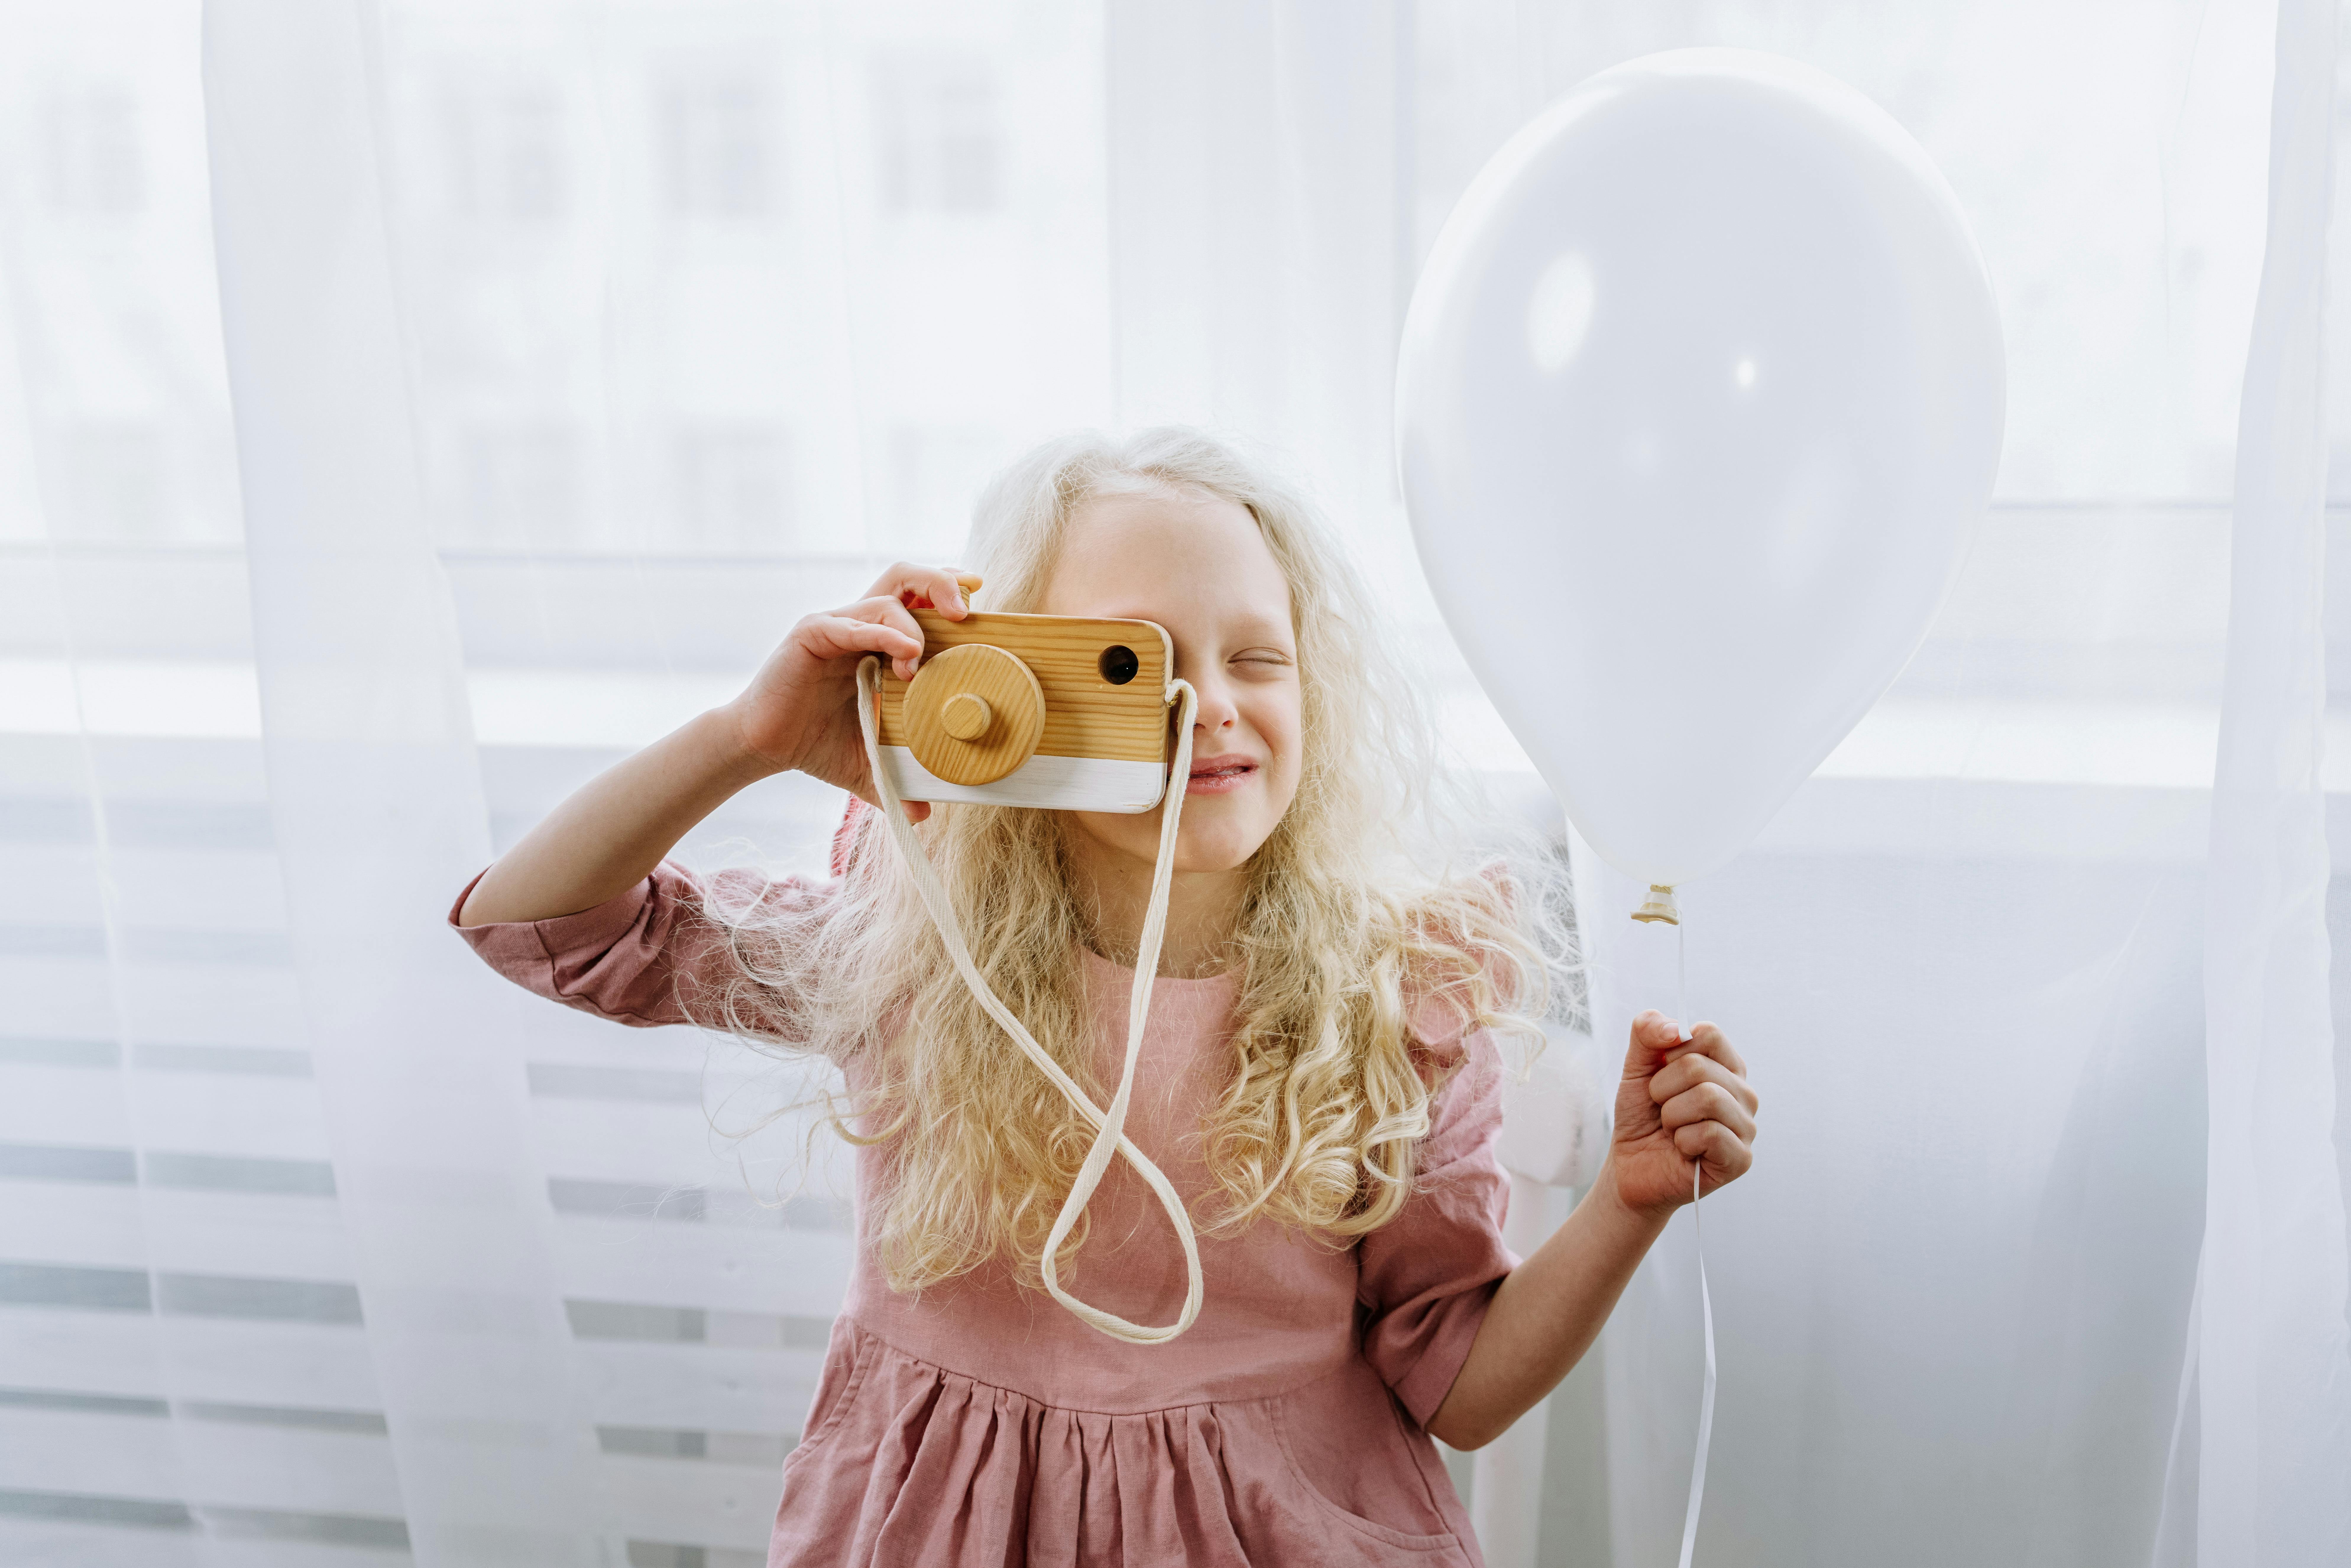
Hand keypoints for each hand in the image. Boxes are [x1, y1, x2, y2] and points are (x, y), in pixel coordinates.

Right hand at [719, 562, 978, 822]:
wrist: (764, 747)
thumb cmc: (815, 744)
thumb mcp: (868, 764)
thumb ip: (898, 782)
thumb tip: (925, 816)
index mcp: (879, 642)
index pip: (920, 599)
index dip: (949, 592)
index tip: (979, 601)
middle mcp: (860, 624)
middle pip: (907, 577)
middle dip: (942, 583)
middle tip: (966, 612)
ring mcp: (836, 625)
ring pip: (886, 597)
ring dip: (913, 626)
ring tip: (920, 663)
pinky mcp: (812, 633)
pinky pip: (854, 622)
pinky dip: (885, 632)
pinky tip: (906, 653)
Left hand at [1602, 1010, 1756, 1218]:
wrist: (1630, 1166)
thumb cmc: (1641, 1115)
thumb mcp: (1635, 1067)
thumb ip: (1647, 1032)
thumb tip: (1676, 1029)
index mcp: (1725, 1066)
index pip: (1708, 1033)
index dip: (1672, 1051)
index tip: (1661, 1073)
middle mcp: (1743, 1093)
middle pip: (1699, 1067)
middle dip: (1662, 1089)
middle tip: (1662, 1109)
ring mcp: (1746, 1127)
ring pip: (1708, 1098)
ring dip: (1672, 1115)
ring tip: (1672, 1129)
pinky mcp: (1741, 1159)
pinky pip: (1711, 1134)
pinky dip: (1682, 1141)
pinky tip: (1682, 1149)